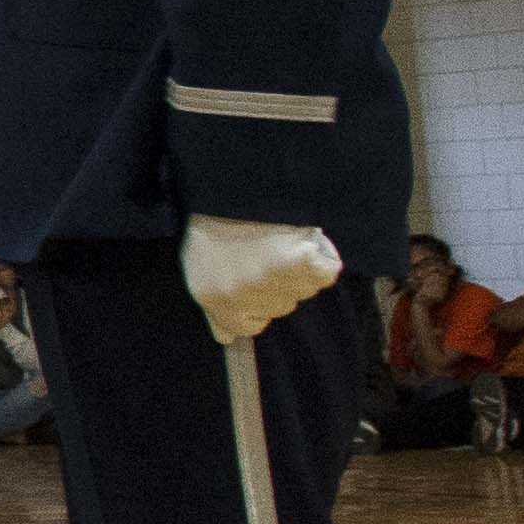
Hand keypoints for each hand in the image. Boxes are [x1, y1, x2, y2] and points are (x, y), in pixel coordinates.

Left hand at [182, 214, 345, 343]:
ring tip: (279, 242)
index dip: (255, 306)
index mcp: (213, 297)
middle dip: (275, 286)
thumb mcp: (199, 264)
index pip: (248, 327)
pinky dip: (321, 261)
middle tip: (265, 253)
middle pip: (277, 307)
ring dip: (296, 273)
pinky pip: (324, 273)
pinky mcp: (301, 266)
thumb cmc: (216, 220)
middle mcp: (243, 297)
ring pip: (300, 292)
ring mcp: (273, 283)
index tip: (256, 283)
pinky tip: (306, 244)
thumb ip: (216, 306)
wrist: (234, 185)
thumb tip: (227, 338)